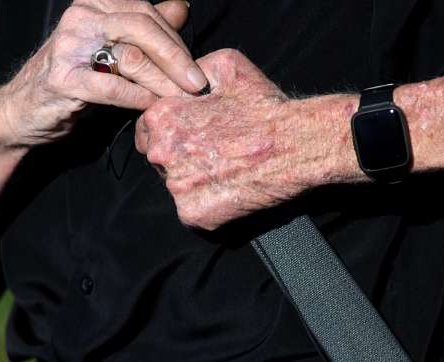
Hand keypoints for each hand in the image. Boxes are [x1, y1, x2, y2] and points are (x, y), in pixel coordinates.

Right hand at [0, 0, 207, 147]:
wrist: (24, 111)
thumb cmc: (74, 79)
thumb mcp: (112, 49)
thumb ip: (146, 29)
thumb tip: (181, 7)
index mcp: (94, 4)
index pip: (146, 13)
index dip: (176, 41)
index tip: (196, 68)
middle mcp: (81, 17)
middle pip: (142, 28)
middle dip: (176, 58)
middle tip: (198, 84)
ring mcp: (68, 46)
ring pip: (130, 57)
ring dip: (162, 83)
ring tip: (181, 101)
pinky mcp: (63, 79)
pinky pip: (111, 87)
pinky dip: (137, 98)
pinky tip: (152, 108)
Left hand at [134, 49, 328, 230]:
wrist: (296, 145)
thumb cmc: (263, 107)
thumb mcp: (225, 65)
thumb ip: (191, 69)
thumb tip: (180, 75)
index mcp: (163, 118)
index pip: (146, 129)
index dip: (170, 131)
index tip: (192, 133)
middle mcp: (162, 154)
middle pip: (160, 159)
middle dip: (181, 156)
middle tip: (215, 152)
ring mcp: (177, 188)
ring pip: (177, 185)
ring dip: (196, 180)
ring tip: (227, 169)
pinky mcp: (194, 214)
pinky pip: (193, 210)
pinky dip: (209, 203)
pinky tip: (230, 188)